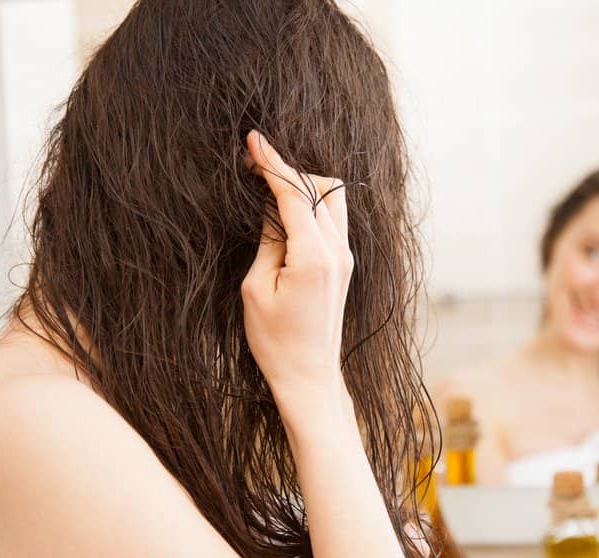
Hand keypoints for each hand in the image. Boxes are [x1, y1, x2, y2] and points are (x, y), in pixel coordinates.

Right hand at [241, 130, 352, 406]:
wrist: (309, 376)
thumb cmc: (275, 340)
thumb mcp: (255, 287)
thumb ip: (268, 239)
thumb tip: (271, 204)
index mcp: (314, 256)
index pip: (294, 193)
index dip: (272, 163)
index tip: (252, 140)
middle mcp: (339, 252)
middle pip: (323, 186)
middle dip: (291, 171)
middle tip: (255, 170)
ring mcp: (346, 258)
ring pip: (333, 199)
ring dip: (304, 187)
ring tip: (268, 190)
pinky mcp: (345, 266)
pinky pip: (332, 219)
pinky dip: (311, 205)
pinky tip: (285, 212)